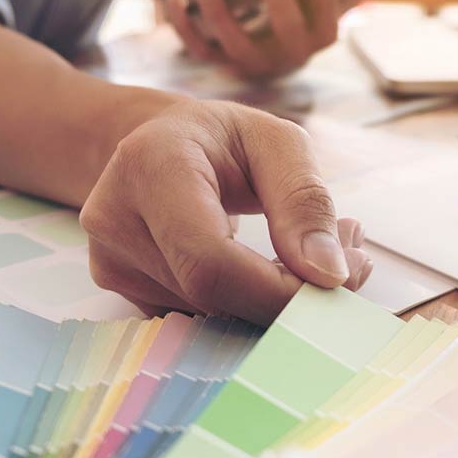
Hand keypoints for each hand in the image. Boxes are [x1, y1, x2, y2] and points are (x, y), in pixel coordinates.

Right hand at [80, 99, 372, 323]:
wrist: (155, 142)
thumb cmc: (221, 139)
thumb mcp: (277, 143)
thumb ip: (305, 202)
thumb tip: (329, 275)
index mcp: (151, 165)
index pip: (210, 259)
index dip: (276, 290)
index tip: (337, 282)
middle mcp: (114, 215)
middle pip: (209, 294)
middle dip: (285, 297)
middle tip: (348, 264)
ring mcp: (108, 258)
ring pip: (206, 314)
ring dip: (267, 302)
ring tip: (305, 256)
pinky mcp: (117, 286)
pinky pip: (192, 319)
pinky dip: (240, 307)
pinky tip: (264, 274)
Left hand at [163, 0, 385, 80]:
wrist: (254, 36)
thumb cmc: (294, 7)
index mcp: (310, 43)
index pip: (325, 30)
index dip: (329, 1)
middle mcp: (280, 60)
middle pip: (282, 41)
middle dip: (278, 10)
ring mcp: (245, 62)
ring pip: (231, 45)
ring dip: (216, 11)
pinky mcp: (213, 58)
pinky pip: (195, 47)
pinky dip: (180, 24)